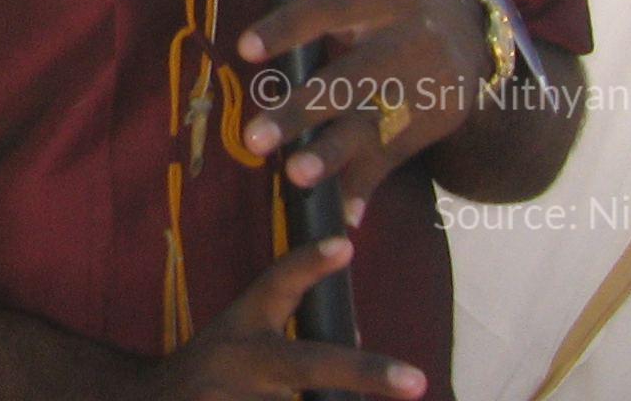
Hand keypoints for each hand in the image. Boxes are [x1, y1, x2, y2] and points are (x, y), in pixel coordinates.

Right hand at [147, 237, 426, 399]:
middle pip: (309, 364)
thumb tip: (361, 337)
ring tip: (381, 394)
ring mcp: (231, 399)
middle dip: (365, 372)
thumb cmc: (215, 372)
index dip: (307, 265)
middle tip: (416, 381)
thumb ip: (297, 337)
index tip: (344, 245)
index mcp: (244, 329)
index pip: (276, 286)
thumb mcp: (244, 340)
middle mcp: (242, 361)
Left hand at [236, 0, 490, 221]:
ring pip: (374, 124)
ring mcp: (426, 86)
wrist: (475, 34)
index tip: (244, 50)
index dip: (288, 26)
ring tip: (297, 177)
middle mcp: (410, 41)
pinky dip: (367, 187)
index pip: (330, 7)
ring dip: (334, 154)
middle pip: (352, 77)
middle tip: (254, 139)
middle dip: (303, 110)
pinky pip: (394, 158)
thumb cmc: (397, 8)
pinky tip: (344, 217)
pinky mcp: (435, 122)